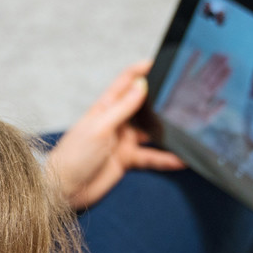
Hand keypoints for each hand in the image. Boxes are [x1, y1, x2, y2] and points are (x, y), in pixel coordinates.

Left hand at [48, 61, 184, 208]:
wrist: (64, 189)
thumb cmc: (72, 156)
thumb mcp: (99, 128)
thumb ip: (122, 108)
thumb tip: (141, 85)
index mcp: (105, 108)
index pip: (126, 82)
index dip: (141, 71)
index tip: (160, 63)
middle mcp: (116, 122)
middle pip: (143, 106)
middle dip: (160, 101)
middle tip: (183, 95)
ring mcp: (123, 141)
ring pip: (151, 132)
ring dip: (167, 131)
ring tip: (188, 128)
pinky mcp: (127, 160)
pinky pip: (151, 157)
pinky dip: (166, 158)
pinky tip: (182, 158)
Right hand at [158, 51, 231, 130]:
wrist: (170, 121)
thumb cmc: (187, 122)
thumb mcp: (204, 119)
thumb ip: (215, 110)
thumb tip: (225, 101)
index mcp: (207, 97)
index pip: (218, 84)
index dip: (224, 77)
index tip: (230, 69)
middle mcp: (200, 89)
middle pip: (212, 75)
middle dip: (219, 66)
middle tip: (226, 57)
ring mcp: (191, 84)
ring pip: (203, 70)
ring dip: (210, 62)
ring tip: (218, 54)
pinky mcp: (181, 82)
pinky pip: (187, 69)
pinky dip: (192, 61)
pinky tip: (198, 52)